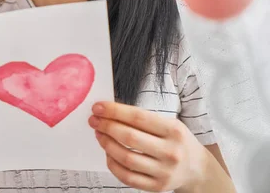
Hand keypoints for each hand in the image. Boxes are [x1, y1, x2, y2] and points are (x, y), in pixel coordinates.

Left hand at [89, 101, 207, 191]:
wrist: (197, 169)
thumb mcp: (169, 124)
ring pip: (126, 158)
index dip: (114, 111)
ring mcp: (164, 171)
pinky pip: (127, 177)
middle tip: (94, 120)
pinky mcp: (156, 186)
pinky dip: (112, 164)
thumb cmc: (177, 141)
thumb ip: (142, 119)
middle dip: (106, 126)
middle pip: (129, 137)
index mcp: (174, 130)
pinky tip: (108, 153)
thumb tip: (109, 112)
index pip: (138, 117)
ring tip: (99, 134)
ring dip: (106, 144)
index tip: (98, 107)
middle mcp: (170, 151)